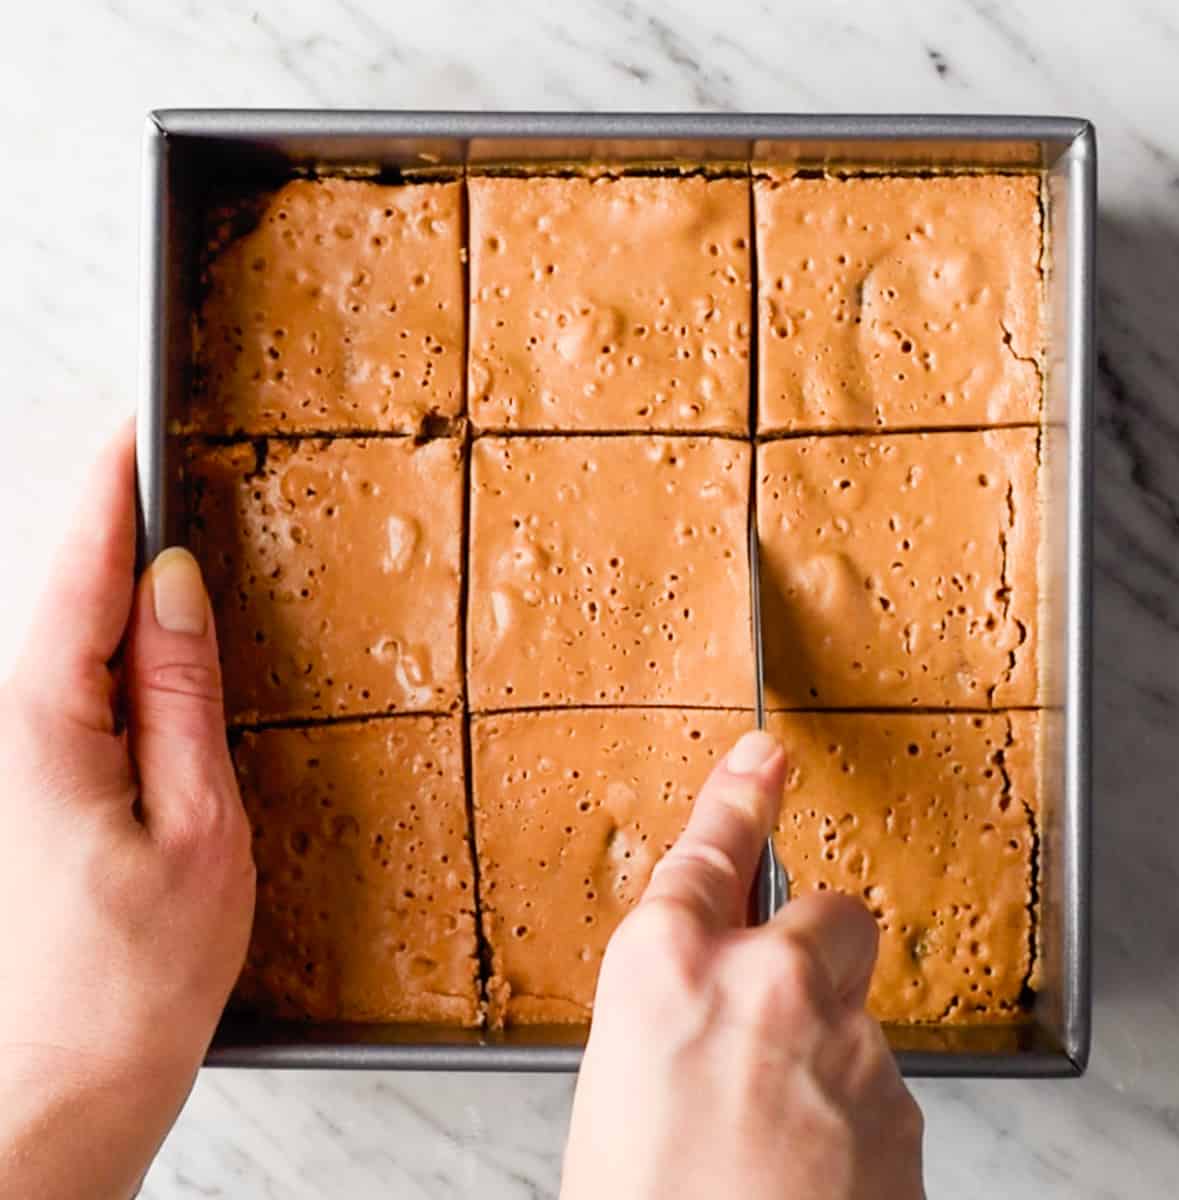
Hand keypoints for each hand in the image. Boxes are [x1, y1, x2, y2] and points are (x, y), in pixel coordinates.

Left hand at [0, 423, 254, 1199]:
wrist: (53, 1091)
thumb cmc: (136, 979)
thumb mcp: (199, 829)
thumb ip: (180, 695)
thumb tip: (175, 586)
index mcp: (42, 726)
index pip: (74, 567)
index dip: (107, 484)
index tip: (135, 418)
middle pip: (53, 588)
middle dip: (107, 522)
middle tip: (162, 467)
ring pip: (52, 635)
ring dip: (107, 585)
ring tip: (164, 547)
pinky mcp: (8, 785)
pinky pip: (53, 684)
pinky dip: (98, 644)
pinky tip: (141, 643)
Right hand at [560, 730, 923, 1199]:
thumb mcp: (621, 1078)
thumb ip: (677, 1007)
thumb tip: (712, 990)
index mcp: (662, 969)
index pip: (711, 849)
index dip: (741, 793)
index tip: (769, 755)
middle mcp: (759, 983)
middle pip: (827, 912)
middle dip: (813, 945)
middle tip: (786, 1003)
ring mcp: (840, 1042)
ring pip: (854, 1010)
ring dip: (828, 1048)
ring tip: (775, 1135)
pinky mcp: (897, 1106)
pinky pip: (880, 1080)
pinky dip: (854, 1111)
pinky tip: (810, 1169)